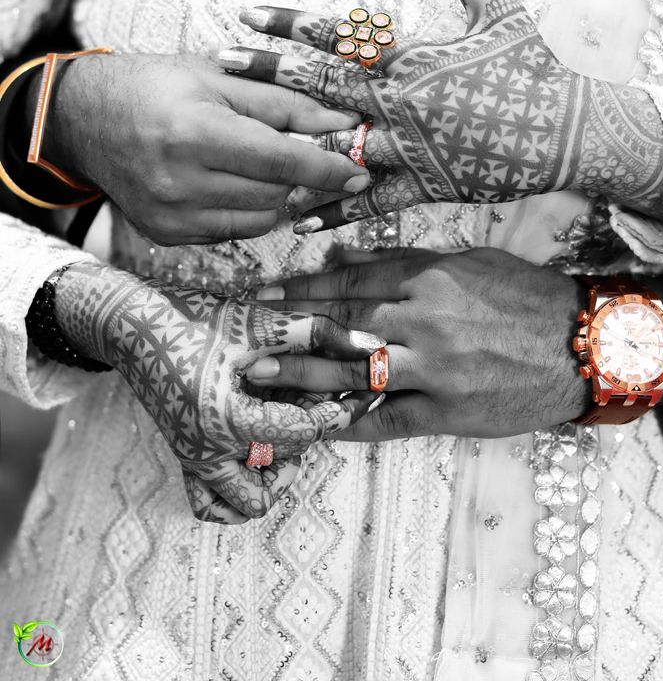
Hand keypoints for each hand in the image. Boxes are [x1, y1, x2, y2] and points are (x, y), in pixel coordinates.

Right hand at [41, 52, 369, 243]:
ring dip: (275, 193)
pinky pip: (234, 231)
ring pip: (260, 218)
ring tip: (256, 161)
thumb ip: (286, 103)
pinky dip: (246, 209)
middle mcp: (179, 181)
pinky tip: (229, 180)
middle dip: (298, 174)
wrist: (86, 119)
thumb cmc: (158, 86)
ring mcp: (170, 215)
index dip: (326, 168)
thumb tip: (344, 126)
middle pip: (275, 193)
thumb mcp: (221, 77)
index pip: (279, 161)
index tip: (359, 172)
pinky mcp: (167, 235)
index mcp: (193, 131)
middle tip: (302, 151)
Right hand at [54, 262, 378, 520]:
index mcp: (228, 418)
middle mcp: (209, 450)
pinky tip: (258, 461)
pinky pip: (211, 502)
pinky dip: (238, 495)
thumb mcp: (258, 322)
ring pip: (248, 499)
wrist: (131, 324)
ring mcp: (193, 458)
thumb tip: (372, 345)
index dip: (340, 413)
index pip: (303, 431)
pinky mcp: (184, 456)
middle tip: (321, 392)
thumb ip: (317, 332)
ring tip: (288, 431)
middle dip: (310, 428)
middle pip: (283, 459)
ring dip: (276, 475)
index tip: (363, 396)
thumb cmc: (194, 319)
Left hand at [221, 0, 662, 231]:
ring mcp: (412, 146)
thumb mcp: (501, 10)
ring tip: (239, 143)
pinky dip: (336, 206)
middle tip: (222, 63)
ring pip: (338, 144)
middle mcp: (404, 102)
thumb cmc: (534, 68)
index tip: (247, 11)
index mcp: (414, 57)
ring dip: (288, 143)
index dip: (292, 21)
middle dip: (270, 72)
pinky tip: (297, 212)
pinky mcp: (428, 184)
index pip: (342, 34)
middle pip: (324, 86)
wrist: (571, 132)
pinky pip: (373, 199)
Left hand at [242, 247, 590, 439]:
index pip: (349, 283)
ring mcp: (434, 368)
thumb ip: (400, 261)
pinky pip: (387, 420)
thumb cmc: (525, 296)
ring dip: (303, 376)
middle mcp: (423, 320)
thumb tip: (341, 258)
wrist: (583, 343)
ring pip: (353, 371)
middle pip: (341, 325)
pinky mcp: (447, 410)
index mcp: (427, 278)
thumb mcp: (466, 262)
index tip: (266, 296)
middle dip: (290, 332)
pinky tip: (318, 426)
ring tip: (262, 379)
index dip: (303, 290)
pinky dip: (351, 424)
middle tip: (248, 341)